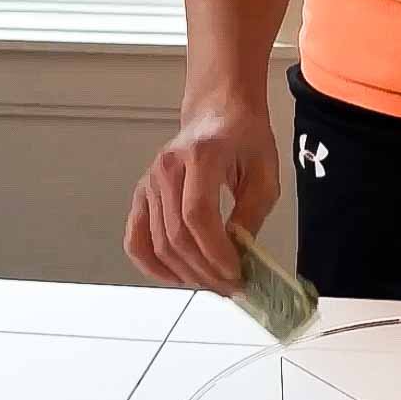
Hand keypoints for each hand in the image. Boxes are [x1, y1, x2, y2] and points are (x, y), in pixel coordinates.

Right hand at [124, 105, 279, 293]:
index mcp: (201, 156)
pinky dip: (152, 266)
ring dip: (185, 273)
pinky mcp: (141, 194)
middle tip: (229, 287)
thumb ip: (252, 214)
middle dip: (204, 270)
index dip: (215, 250)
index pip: (197, 214)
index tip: (235, 272)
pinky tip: (175, 278)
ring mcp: (149, 182)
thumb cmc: (244, 137)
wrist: (218, 112)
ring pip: (157, 243)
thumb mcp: (264, 172)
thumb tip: (240, 255)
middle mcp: (167, 168)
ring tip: (211, 284)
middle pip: (176, 234)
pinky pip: (136, 239)